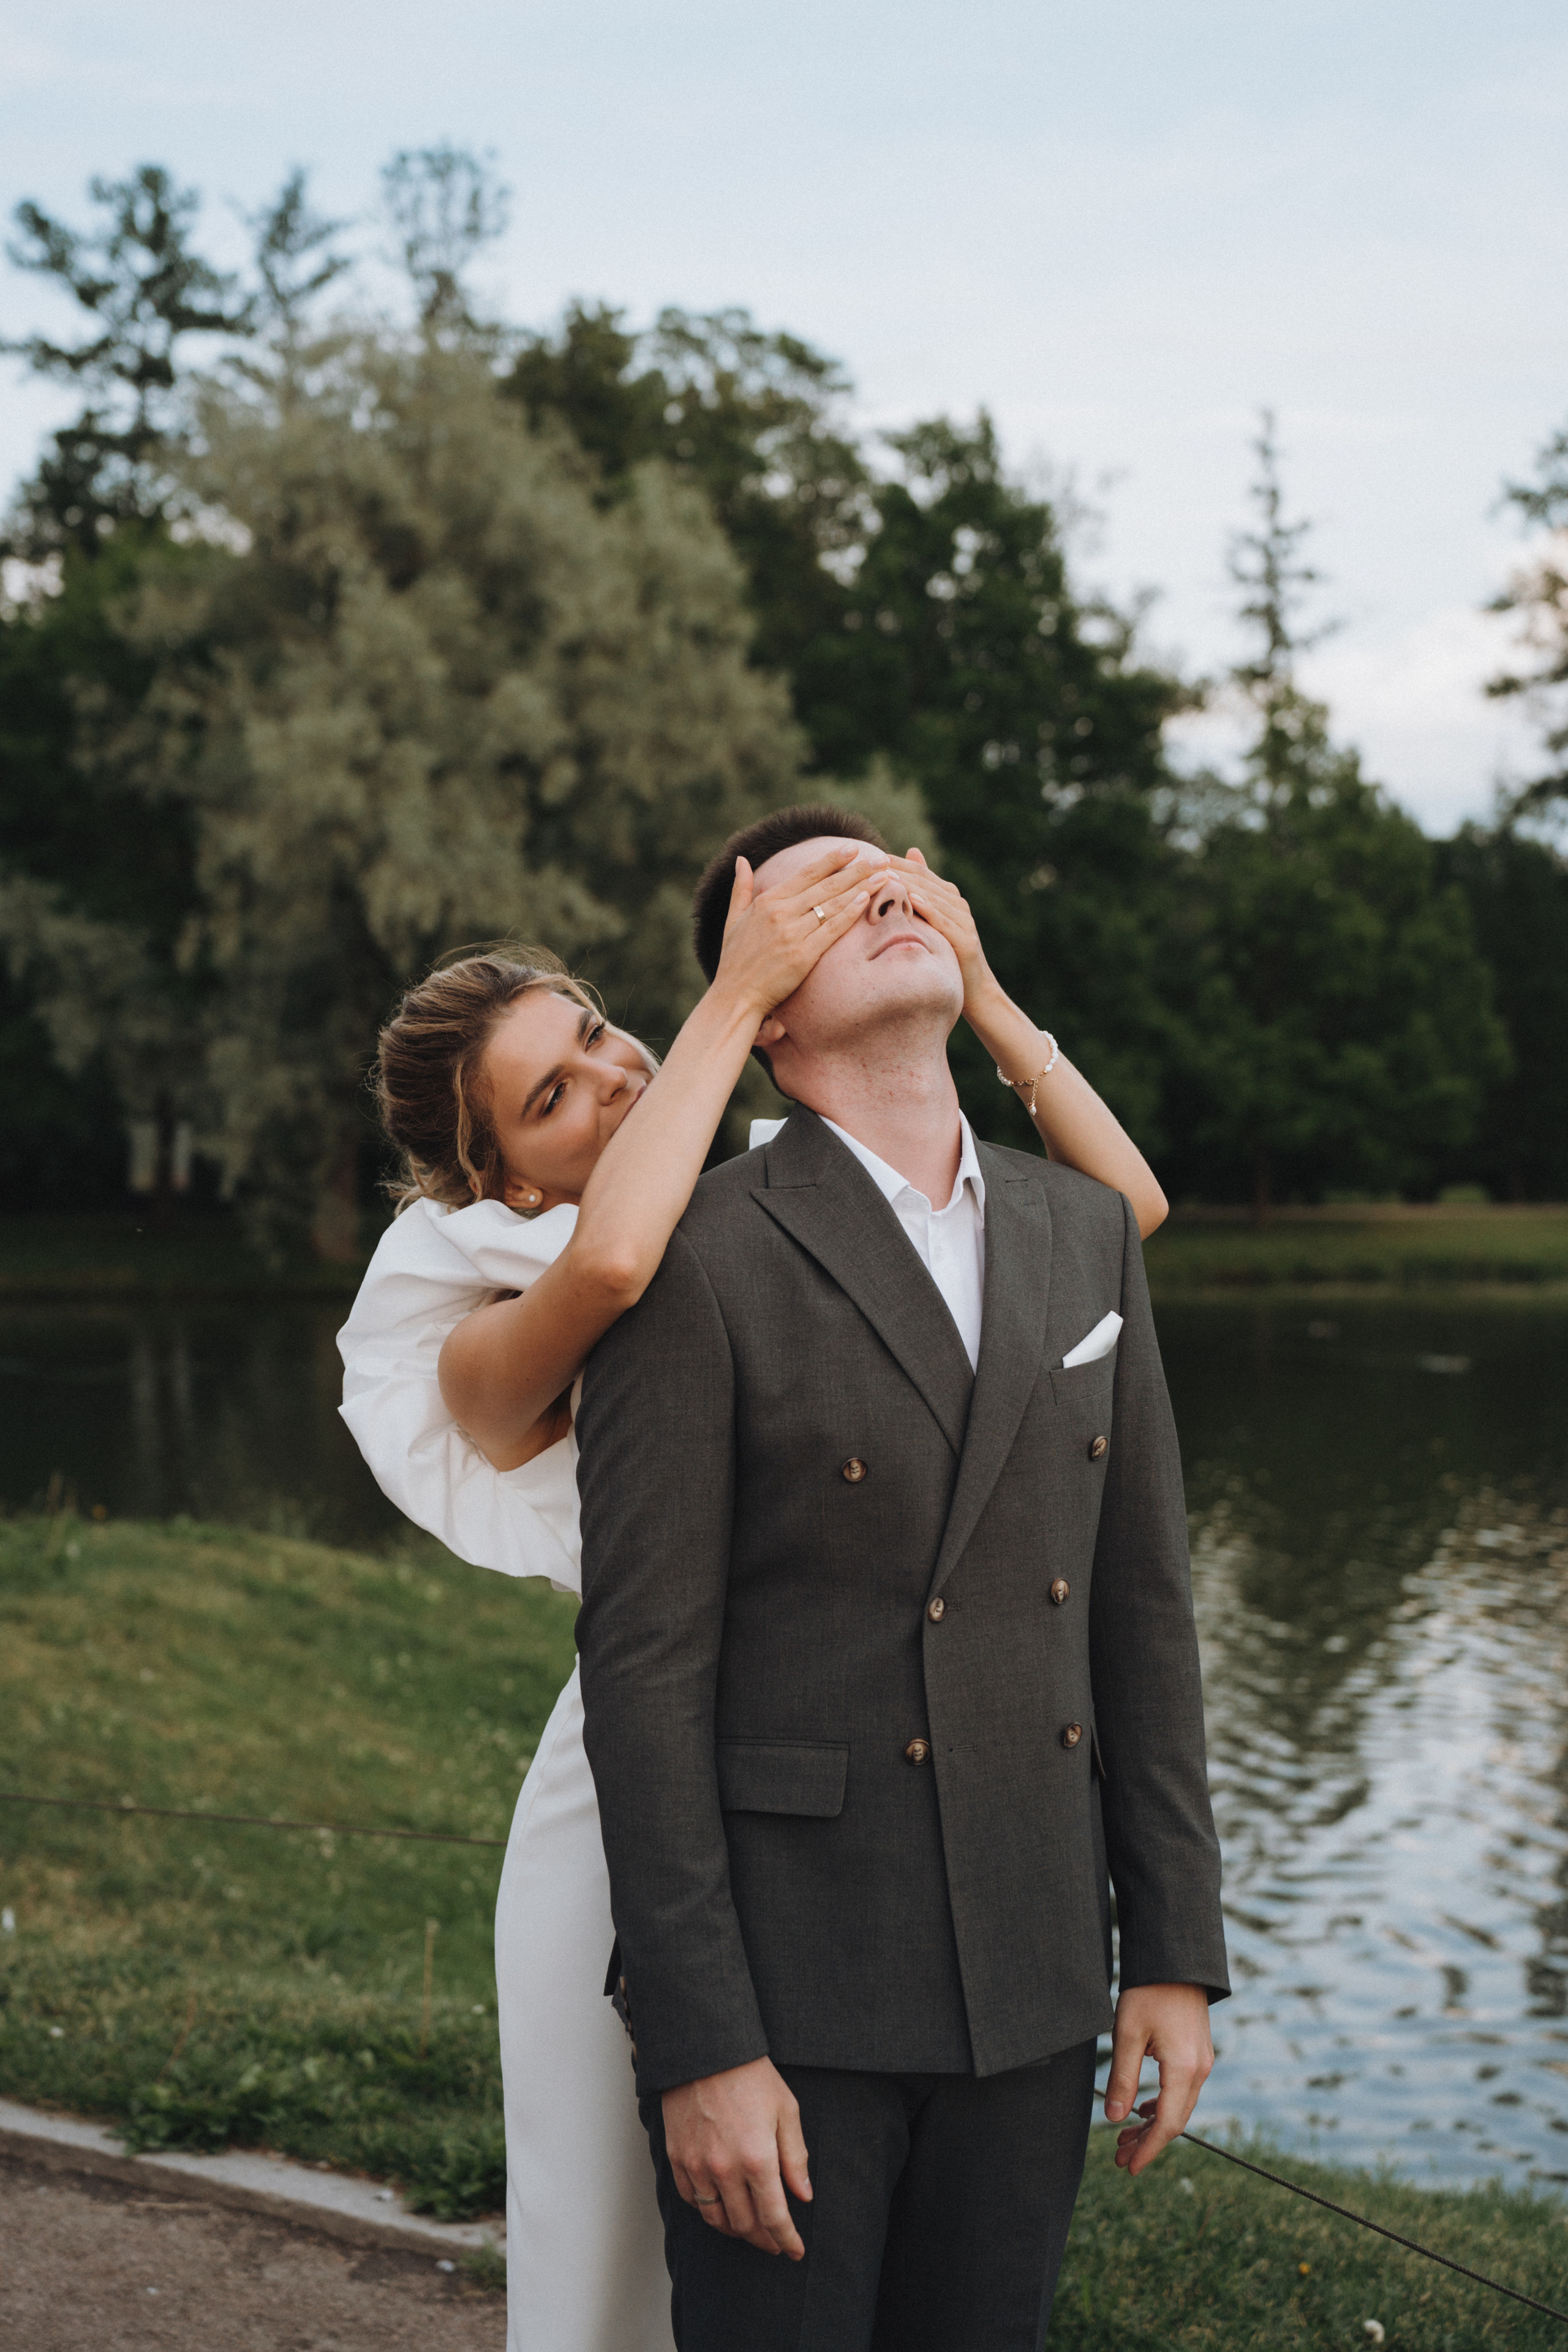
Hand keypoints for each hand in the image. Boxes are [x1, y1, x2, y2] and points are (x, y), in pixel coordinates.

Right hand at [662, 2055, 811, 2257]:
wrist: (706, 2050)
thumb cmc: (750, 2075)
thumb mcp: (786, 2110)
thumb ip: (795, 2157)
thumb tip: (804, 2195)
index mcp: (757, 2157)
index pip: (774, 2217)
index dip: (787, 2239)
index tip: (795, 2250)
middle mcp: (725, 2169)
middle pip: (745, 2225)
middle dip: (764, 2239)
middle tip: (775, 2242)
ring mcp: (697, 2165)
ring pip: (716, 2219)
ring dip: (736, 2230)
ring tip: (750, 2229)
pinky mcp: (677, 2158)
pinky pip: (692, 2200)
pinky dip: (708, 2211)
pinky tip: (720, 2207)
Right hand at [713, 844, 882, 1018]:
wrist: (735, 997)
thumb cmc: (734, 961)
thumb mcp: (733, 920)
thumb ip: (740, 889)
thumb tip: (742, 860)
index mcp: (766, 902)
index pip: (806, 874)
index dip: (832, 860)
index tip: (853, 848)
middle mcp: (780, 913)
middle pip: (826, 885)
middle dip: (857, 870)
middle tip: (880, 859)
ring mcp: (792, 934)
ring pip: (832, 905)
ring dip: (861, 888)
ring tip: (884, 876)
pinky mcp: (802, 956)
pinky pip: (831, 930)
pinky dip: (849, 914)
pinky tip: (866, 901)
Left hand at [889, 848, 992, 1013]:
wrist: (973, 988)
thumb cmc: (944, 954)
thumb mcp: (927, 924)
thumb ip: (918, 896)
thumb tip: (908, 857)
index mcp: (948, 897)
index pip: (920, 873)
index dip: (898, 863)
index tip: (874, 856)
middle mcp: (958, 904)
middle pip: (926, 882)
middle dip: (901, 871)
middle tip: (876, 862)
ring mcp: (964, 921)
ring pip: (934, 898)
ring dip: (911, 886)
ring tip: (890, 876)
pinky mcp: (966, 939)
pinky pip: (945, 921)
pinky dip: (930, 909)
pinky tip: (914, 900)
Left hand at [1104, 1982, 1212, 2176]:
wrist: (1175, 1960)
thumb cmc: (1148, 1992)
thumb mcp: (1127, 2034)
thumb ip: (1122, 2078)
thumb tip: (1113, 2118)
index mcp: (1183, 2069)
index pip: (1167, 2124)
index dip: (1148, 2149)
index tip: (1129, 2167)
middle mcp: (1199, 2070)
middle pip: (1175, 2121)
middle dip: (1147, 2142)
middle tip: (1118, 2158)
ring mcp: (1201, 2061)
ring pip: (1179, 2107)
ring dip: (1152, 2125)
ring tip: (1124, 2138)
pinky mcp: (1197, 2052)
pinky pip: (1182, 2091)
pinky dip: (1162, 2106)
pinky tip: (1141, 2110)